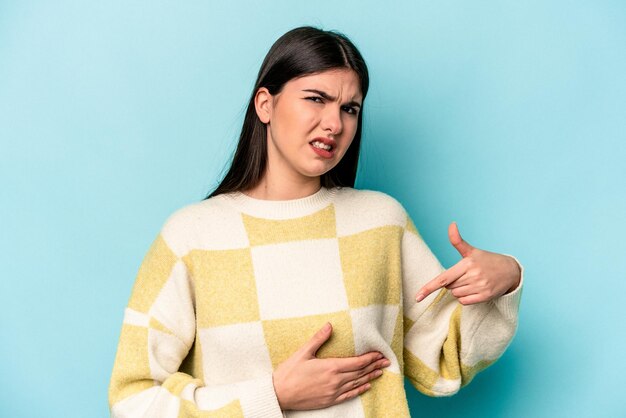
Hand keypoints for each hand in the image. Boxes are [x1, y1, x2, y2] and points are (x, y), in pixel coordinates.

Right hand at [272, 322, 389, 409]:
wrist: (279, 394)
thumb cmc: (289, 372)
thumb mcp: (303, 352)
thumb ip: (318, 339)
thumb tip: (330, 325)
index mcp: (330, 367)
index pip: (356, 362)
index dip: (370, 357)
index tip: (380, 353)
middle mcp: (335, 381)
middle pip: (360, 372)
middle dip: (374, 365)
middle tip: (386, 361)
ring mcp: (333, 392)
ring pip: (356, 383)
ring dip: (370, 376)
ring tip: (380, 371)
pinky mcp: (329, 400)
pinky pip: (349, 395)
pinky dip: (359, 389)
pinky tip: (366, 386)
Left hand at [415, 222, 520, 304]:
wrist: (510, 271)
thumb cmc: (487, 260)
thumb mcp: (472, 251)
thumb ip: (458, 240)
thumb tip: (452, 224)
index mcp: (467, 264)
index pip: (443, 278)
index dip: (429, 288)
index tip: (417, 297)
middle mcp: (473, 276)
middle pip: (449, 287)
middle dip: (453, 282)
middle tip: (465, 275)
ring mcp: (480, 287)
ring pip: (456, 294)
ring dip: (460, 290)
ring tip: (472, 281)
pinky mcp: (485, 296)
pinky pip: (465, 302)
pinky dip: (466, 298)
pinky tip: (475, 289)